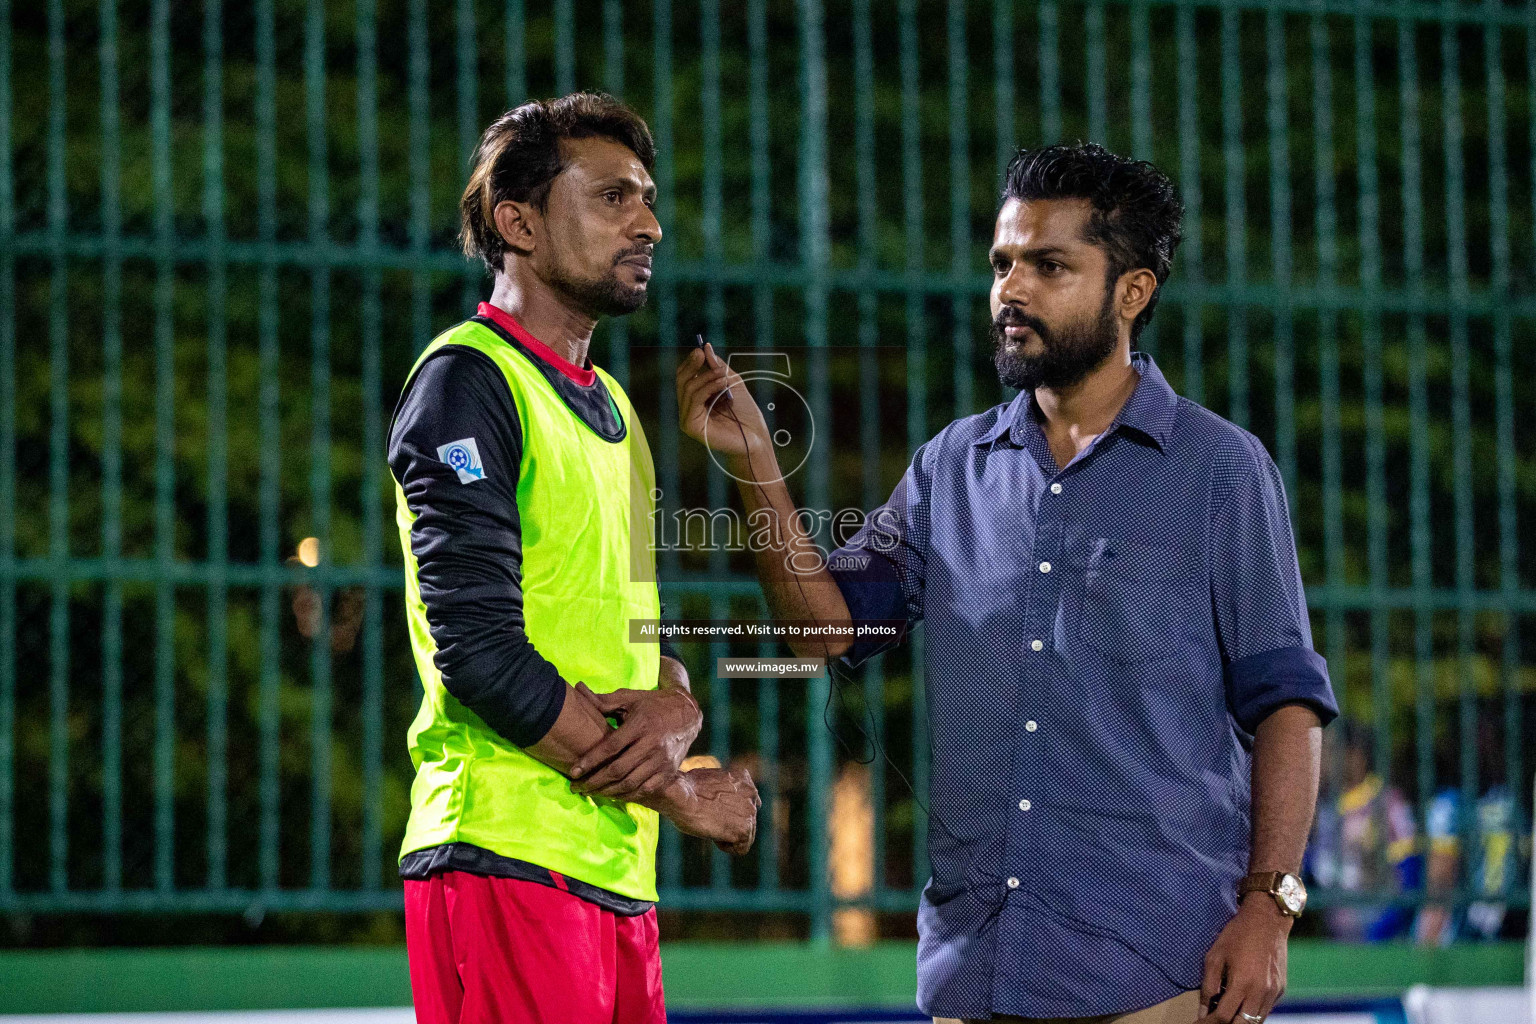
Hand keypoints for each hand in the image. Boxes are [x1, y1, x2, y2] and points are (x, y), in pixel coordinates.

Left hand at [568, 682, 702, 800]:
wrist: (688, 713)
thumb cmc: (653, 704)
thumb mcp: (630, 698)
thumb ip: (604, 700)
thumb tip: (579, 689)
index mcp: (640, 724)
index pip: (610, 747)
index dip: (590, 761)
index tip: (573, 771)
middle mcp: (652, 743)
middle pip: (618, 770)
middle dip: (594, 782)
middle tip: (576, 787)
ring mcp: (662, 760)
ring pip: (631, 783)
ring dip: (608, 792)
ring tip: (591, 793)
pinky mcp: (669, 771)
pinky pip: (646, 789)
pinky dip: (628, 795)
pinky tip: (614, 795)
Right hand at [648, 766, 760, 854]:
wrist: (679, 795)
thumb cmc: (684, 789)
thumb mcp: (708, 782)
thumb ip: (723, 790)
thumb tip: (721, 800)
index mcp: (743, 779)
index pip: (745, 804)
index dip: (727, 811)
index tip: (711, 809)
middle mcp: (751, 794)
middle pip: (746, 821)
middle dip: (728, 823)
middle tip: (709, 817)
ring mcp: (750, 812)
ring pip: (745, 836)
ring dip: (727, 834)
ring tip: (710, 823)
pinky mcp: (744, 829)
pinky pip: (740, 849)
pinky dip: (725, 846)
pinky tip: (712, 833)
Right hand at [675, 343, 771, 457]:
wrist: (756, 437)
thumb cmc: (746, 414)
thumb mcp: (732, 383)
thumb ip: (718, 367)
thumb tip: (705, 347)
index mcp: (696, 399)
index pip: (685, 377)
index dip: (690, 363)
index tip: (699, 350)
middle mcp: (689, 409)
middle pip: (681, 381)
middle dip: (692, 365)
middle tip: (701, 354)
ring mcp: (688, 419)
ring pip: (688, 388)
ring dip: (707, 377)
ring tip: (724, 375)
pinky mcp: (691, 427)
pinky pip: (694, 401)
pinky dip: (707, 388)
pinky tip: (722, 383)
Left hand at [1196, 895, 1291, 1022]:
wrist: (1267, 920)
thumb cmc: (1236, 935)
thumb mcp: (1214, 956)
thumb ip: (1208, 986)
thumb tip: (1203, 1011)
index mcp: (1242, 984)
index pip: (1223, 1017)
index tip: (1198, 1023)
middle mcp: (1261, 993)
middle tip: (1212, 1021)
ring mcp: (1273, 993)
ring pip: (1256, 1021)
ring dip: (1240, 1022)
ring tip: (1225, 1015)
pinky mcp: (1281, 990)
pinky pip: (1265, 1010)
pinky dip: (1252, 1013)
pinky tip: (1240, 1005)